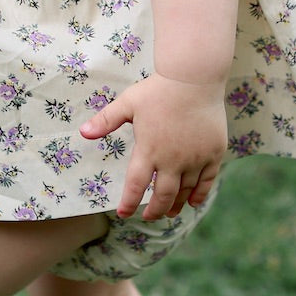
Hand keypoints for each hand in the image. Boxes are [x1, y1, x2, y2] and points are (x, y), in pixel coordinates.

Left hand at [79, 73, 226, 220]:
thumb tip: (82, 132)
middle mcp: (172, 159)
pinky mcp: (213, 154)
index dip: (129, 203)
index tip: (123, 213)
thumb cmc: (158, 90)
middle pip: (163, 196)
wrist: (193, 78)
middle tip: (149, 216)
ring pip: (185, 191)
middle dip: (154, 210)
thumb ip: (106, 120)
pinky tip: (193, 202)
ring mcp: (195, 158)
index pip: (136, 185)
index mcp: (149, 149)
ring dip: (176, 205)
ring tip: (170, 212)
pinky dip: (199, 195)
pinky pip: (206, 181)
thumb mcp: (128, 103)